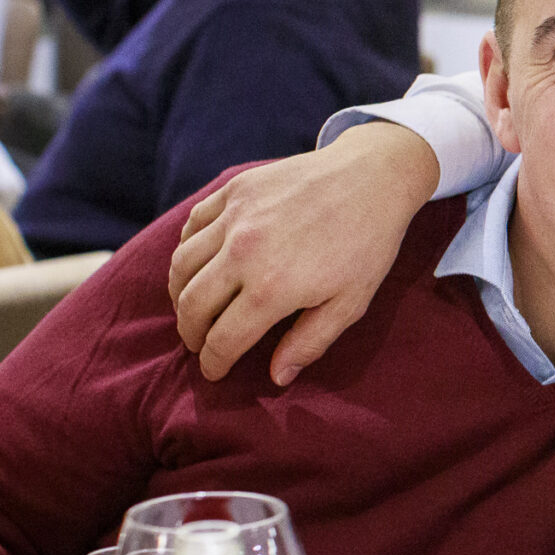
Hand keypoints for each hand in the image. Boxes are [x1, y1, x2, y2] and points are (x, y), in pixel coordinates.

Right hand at [169, 123, 440, 384]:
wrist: (374, 177)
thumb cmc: (367, 245)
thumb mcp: (351, 303)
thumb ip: (309, 342)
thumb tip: (276, 377)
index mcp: (271, 288)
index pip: (223, 339)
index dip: (214, 362)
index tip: (213, 372)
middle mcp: (242, 252)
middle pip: (191, 305)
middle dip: (190, 334)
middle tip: (198, 344)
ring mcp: (233, 217)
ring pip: (181, 265)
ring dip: (180, 294)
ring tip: (192, 309)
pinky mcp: (233, 190)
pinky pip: (191, 226)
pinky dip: (186, 250)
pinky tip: (197, 264)